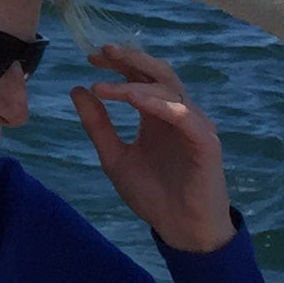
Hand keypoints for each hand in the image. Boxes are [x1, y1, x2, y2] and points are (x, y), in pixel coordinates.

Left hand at [71, 43, 236, 253]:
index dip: (119, 62)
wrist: (180, 230)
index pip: (140, 76)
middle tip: (102, 52)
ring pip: (169, 90)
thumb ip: (97, 125)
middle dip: (130, 59)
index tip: (91, 56)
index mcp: (156, 114)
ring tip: (104, 86)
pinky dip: (159, 104)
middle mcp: (176, 114)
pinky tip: (135, 99)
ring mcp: (194, 126)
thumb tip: (77, 89)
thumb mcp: (115, 157)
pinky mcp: (206, 143)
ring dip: (136, 83)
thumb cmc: (152, 195)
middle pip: (158, 73)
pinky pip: (184, 116)